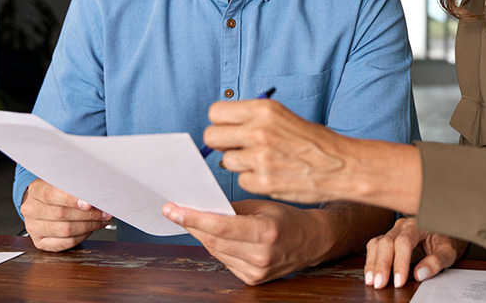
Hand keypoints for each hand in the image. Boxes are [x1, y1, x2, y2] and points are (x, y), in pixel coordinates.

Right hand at [20, 179, 111, 251]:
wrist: (41, 203)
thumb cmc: (56, 191)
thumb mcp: (62, 181)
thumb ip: (75, 185)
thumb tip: (96, 192)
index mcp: (35, 190)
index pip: (51, 195)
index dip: (71, 199)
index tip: (89, 202)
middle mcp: (31, 210)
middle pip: (62, 214)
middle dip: (89, 214)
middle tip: (104, 211)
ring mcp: (34, 228)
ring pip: (66, 230)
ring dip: (89, 226)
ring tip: (101, 220)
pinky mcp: (40, 242)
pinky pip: (65, 243)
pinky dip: (82, 236)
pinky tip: (90, 229)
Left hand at [161, 199, 332, 284]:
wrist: (312, 241)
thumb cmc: (288, 218)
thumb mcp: (263, 205)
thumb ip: (233, 208)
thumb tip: (203, 206)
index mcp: (266, 232)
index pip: (221, 227)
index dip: (194, 218)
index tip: (173, 210)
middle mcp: (261, 255)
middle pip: (214, 240)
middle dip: (191, 225)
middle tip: (174, 211)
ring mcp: (257, 271)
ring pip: (216, 251)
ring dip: (202, 235)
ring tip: (193, 220)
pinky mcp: (253, 279)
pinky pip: (225, 260)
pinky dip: (217, 247)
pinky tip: (215, 236)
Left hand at [204, 97, 420, 213]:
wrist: (341, 165)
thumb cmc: (313, 140)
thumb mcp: (283, 116)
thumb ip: (253, 118)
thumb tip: (223, 125)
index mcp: (263, 109)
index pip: (215, 112)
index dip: (222, 122)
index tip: (230, 129)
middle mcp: (258, 131)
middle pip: (212, 137)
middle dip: (222, 143)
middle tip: (238, 147)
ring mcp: (259, 158)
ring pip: (225, 161)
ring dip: (239, 163)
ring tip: (262, 162)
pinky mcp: (262, 182)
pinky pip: (241, 180)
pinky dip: (252, 179)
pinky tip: (270, 175)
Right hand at [364, 217, 466, 288]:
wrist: (442, 234)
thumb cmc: (444, 241)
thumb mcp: (447, 252)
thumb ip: (436, 261)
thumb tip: (419, 273)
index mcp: (418, 224)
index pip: (404, 241)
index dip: (400, 262)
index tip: (399, 281)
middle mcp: (402, 226)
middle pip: (387, 242)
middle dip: (382, 265)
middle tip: (380, 283)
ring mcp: (393, 232)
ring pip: (377, 244)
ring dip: (373, 263)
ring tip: (371, 281)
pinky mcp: (387, 240)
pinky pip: (374, 248)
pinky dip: (371, 262)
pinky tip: (370, 274)